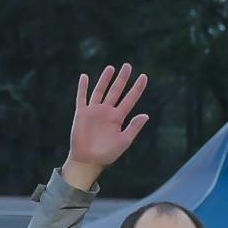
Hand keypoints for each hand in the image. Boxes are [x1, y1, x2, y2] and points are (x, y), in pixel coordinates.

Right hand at [61, 63, 151, 190]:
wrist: (88, 161)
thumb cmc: (107, 154)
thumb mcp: (124, 141)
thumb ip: (134, 127)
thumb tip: (146, 115)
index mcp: (118, 118)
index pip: (130, 99)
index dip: (137, 88)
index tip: (144, 76)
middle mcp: (107, 112)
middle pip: (116, 91)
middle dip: (122, 78)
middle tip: (127, 65)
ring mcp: (94, 111)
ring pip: (100, 91)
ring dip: (105, 79)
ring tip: (111, 68)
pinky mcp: (82, 114)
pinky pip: (82, 98)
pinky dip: (82, 87)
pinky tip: (84, 77)